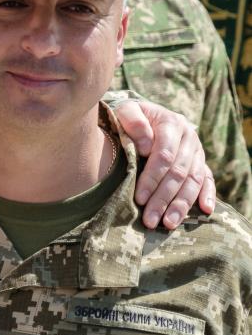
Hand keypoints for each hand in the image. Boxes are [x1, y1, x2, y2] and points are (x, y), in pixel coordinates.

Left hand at [112, 99, 215, 229]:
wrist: (145, 113)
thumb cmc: (130, 116)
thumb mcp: (126, 109)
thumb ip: (132, 120)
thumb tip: (146, 147)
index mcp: (172, 124)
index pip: (164, 156)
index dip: (152, 178)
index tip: (139, 198)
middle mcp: (189, 138)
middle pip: (179, 173)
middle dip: (164, 199)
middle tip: (150, 221)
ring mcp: (197, 151)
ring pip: (193, 180)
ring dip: (182, 204)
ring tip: (169, 224)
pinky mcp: (200, 161)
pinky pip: (207, 179)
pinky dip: (208, 194)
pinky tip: (206, 211)